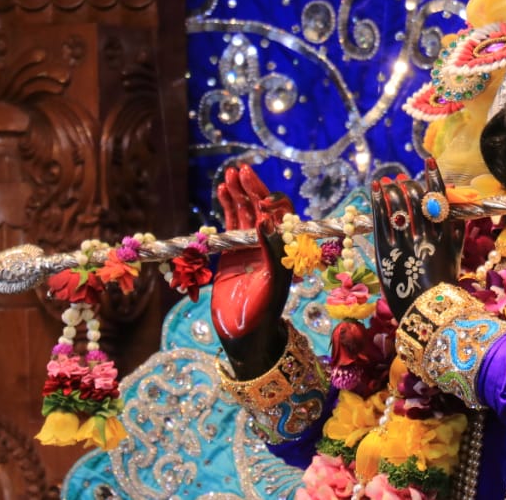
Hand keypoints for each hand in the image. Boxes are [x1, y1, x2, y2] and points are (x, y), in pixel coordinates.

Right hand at [211, 164, 293, 378]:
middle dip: (253, 189)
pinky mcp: (231, 254)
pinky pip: (230, 225)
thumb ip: (271, 252)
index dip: (271, 201)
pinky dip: (227, 208)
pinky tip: (222, 192)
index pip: (281, 216)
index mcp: (283, 250)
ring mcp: (249, 248)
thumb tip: (266, 219)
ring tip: (229, 176)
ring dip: (238, 194)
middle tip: (241, 170)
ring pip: (244, 213)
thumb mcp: (273, 283)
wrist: (243, 334)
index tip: (260, 192)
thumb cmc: (263, 312)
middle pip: (261, 209)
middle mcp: (268, 245)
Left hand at [370, 158, 463, 320]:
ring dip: (392, 188)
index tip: (428, 161)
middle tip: (402, 179)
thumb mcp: (456, 251)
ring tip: (387, 181)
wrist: (428, 310)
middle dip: (408, 184)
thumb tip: (453, 202)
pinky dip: (378, 201)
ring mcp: (405, 241)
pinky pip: (380, 219)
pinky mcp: (386, 250)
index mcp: (445, 232)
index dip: (433, 176)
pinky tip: (375, 189)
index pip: (439, 196)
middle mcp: (425, 233)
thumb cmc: (444, 281)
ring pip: (398, 204)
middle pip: (416, 197)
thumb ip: (455, 226)